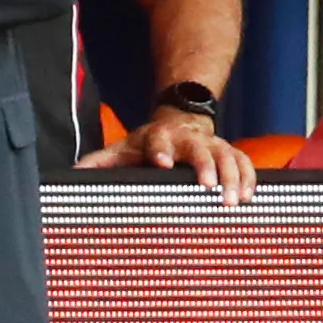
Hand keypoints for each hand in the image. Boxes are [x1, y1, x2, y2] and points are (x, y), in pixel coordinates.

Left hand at [82, 108, 256, 206]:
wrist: (181, 120)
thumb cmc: (148, 145)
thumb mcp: (122, 150)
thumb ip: (99, 163)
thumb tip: (71, 177)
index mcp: (159, 138)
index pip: (159, 142)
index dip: (161, 151)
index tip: (162, 164)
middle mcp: (189, 139)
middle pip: (200, 150)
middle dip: (205, 168)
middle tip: (209, 189)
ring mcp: (213, 144)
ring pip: (228, 157)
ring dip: (232, 178)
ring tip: (233, 202)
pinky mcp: (230, 151)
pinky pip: (244, 163)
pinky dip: (249, 179)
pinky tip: (250, 198)